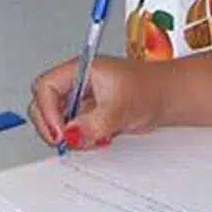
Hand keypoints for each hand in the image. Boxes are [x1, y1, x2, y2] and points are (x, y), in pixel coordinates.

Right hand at [28, 55, 168, 148]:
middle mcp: (75, 83)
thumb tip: (72, 135)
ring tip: (88, 139)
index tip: (60, 131)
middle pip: (43, 104)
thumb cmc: (150, 88)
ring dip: (67, 134)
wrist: (169, 97)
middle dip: (51, 126)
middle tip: (65, 141)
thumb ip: (95, 123)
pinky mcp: (88, 115)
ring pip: (56, 120)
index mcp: (79, 70)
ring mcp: (80, 100)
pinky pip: (72, 130)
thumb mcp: (120, 107)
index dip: (47, 110)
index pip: (45, 87)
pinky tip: (96, 139)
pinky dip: (79, 139)